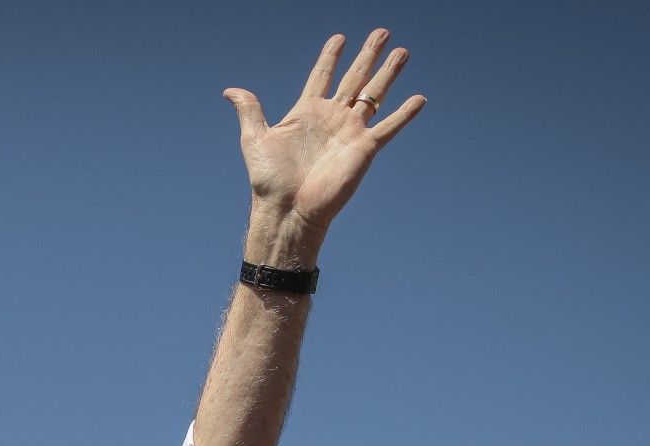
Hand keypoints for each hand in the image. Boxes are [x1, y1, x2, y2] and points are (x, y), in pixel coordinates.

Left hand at [223, 29, 426, 257]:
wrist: (288, 209)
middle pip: (354, 78)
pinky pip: (388, 127)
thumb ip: (250, 109)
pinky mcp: (364, 149)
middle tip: (382, 32)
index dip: (331, 57)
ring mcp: (349, 132)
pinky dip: (404, 114)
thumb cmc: (269, 180)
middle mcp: (331, 118)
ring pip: (374, 94)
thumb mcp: (255, 138)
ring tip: (402, 51)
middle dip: (368, 54)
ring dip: (389, 73)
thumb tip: (229, 90)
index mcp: (307, 112)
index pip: (322, 76)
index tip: (339, 37)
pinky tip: (420, 98)